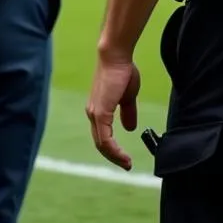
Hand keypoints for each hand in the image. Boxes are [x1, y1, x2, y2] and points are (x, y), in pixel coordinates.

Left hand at [86, 52, 141, 170]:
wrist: (117, 56)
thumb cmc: (122, 72)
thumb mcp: (127, 97)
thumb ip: (128, 112)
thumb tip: (130, 128)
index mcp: (98, 110)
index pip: (102, 136)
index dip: (113, 149)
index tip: (126, 158)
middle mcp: (92, 114)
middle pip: (100, 144)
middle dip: (114, 157)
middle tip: (127, 165)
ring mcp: (95, 114)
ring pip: (102, 144)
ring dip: (115, 157)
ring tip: (127, 164)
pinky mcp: (100, 113)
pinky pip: (105, 139)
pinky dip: (114, 150)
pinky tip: (124, 156)